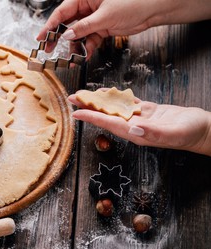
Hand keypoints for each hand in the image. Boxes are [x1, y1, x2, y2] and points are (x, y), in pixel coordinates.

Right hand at [37, 0, 210, 58]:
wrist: (154, 10)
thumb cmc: (133, 3)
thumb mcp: (105, 16)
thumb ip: (85, 27)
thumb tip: (68, 35)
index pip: (63, 11)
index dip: (50, 24)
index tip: (41, 36)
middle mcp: (88, 6)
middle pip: (68, 22)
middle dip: (59, 36)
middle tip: (49, 48)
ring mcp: (95, 18)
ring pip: (78, 33)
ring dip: (74, 46)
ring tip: (71, 57)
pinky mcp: (103, 28)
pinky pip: (90, 39)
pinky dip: (87, 48)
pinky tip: (84, 55)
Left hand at [68, 91, 210, 155]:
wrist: (203, 130)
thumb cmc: (190, 133)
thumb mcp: (174, 133)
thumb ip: (153, 132)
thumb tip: (133, 129)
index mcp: (136, 133)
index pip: (109, 123)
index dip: (92, 118)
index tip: (76, 113)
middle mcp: (134, 127)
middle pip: (107, 115)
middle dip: (89, 107)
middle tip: (73, 99)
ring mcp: (140, 119)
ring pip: (115, 108)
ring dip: (100, 101)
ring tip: (85, 95)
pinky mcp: (148, 112)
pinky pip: (128, 104)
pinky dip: (118, 97)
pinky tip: (109, 93)